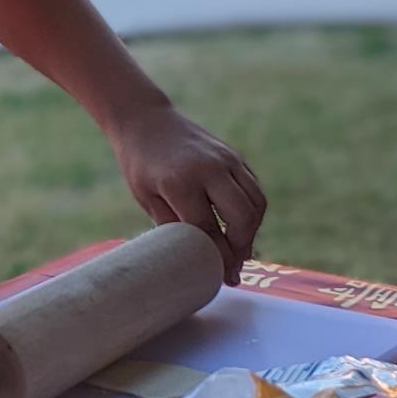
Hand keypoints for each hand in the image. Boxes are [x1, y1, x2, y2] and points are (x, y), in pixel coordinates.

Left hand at [111, 102, 266, 283]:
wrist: (146, 120)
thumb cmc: (140, 163)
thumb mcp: (146, 197)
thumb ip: (171, 225)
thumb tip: (194, 259)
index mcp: (180, 182)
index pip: (208, 229)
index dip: (218, 257)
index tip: (223, 277)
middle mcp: (209, 168)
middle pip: (242, 217)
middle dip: (242, 247)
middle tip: (235, 267)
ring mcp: (226, 159)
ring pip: (256, 202)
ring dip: (253, 231)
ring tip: (240, 251)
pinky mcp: (234, 155)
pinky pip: (254, 187)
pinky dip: (253, 211)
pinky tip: (242, 227)